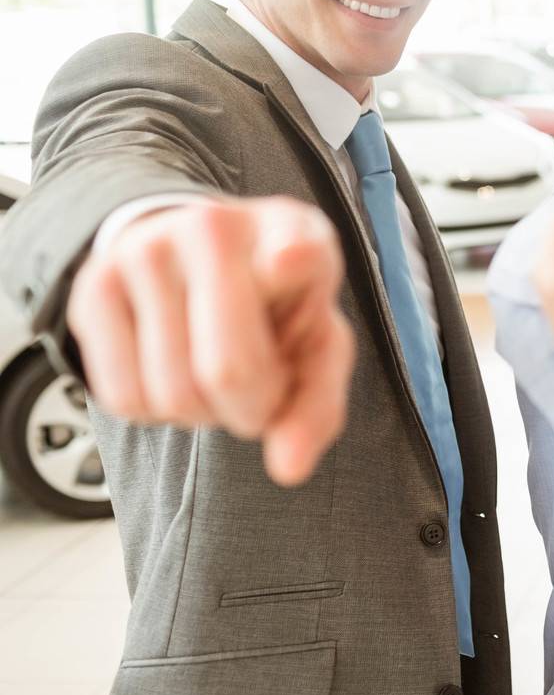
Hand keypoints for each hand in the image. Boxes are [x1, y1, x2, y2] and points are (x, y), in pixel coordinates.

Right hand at [66, 196, 354, 486]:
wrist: (200, 252)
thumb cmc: (275, 307)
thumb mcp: (318, 344)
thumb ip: (318, 405)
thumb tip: (288, 469)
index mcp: (292, 231)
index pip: (294, 253)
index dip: (290, 264)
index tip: (287, 264)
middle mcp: (213, 225)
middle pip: (228, 371)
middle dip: (252, 411)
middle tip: (259, 392)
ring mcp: (145, 251)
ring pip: (172, 394)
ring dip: (202, 414)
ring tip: (213, 374)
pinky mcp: (93, 286)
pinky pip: (122, 396)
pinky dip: (156, 411)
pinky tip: (173, 372)